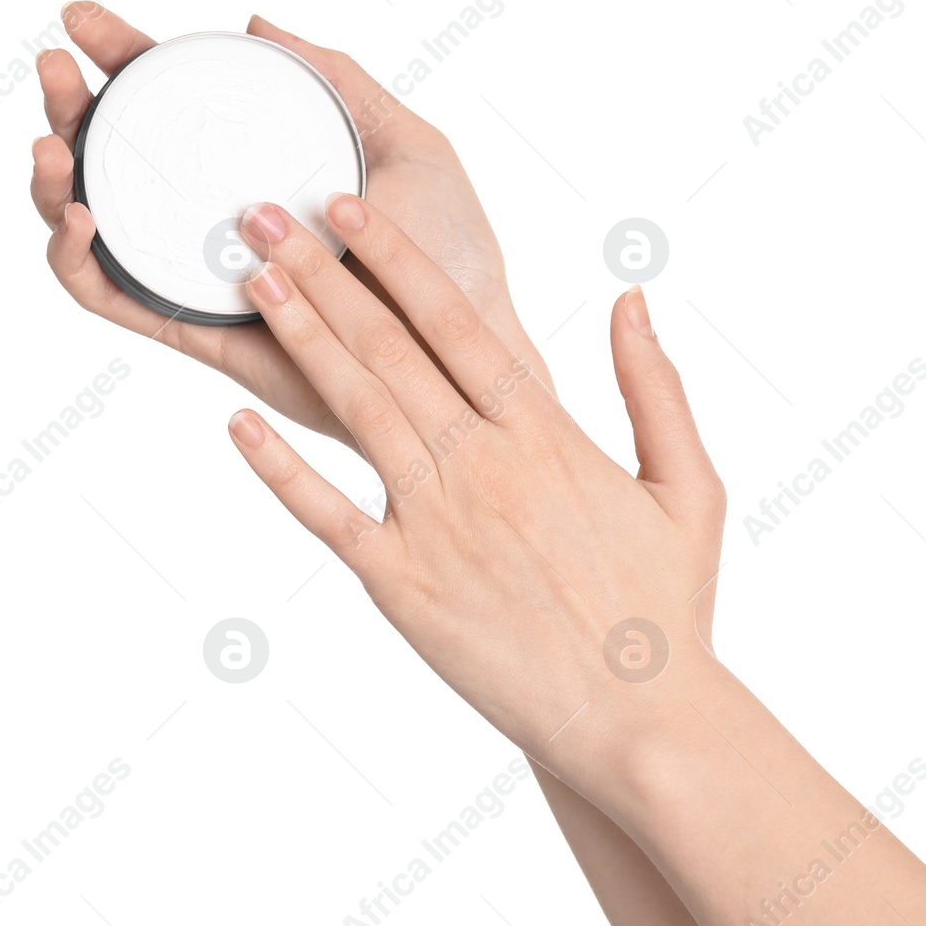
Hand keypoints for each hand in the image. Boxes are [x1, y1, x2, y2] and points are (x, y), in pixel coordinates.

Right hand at [30, 3, 549, 446]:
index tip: (86, 20)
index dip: (125, 60)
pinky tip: (83, 219)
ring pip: (96, 227)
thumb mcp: (408, 144)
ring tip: (52, 145)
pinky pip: (114, 299)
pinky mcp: (197, 332)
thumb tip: (257, 25)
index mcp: (261, 169)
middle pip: (117, 159)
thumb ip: (341, 80)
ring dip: (54, 182)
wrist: (462, 354)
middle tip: (57, 70)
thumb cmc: (450, 257)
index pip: (175, 106)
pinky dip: (77, 261)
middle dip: (70, 109)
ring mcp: (202, 276)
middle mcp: (219, 221)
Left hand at [222, 193, 725, 792]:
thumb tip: (632, 302)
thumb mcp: (689, 486)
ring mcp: (434, 523)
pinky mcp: (401, 586)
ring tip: (253, 281)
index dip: (394, 258)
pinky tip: (236, 424)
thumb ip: (654, 388)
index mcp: (544, 433)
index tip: (347, 207)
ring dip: (298, 339)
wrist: (640, 718)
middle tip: (264, 217)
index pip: (455, 321)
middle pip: (387, 348)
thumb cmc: (668, 606)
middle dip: (322, 275)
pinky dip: (277, 469)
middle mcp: (481, 464)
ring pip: (354, 409)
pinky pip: (326, 516)